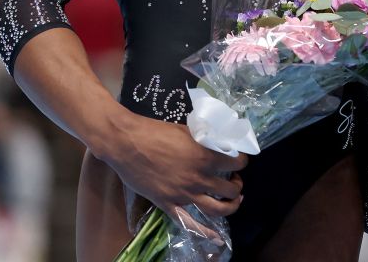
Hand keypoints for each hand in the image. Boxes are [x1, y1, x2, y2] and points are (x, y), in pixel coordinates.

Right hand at [98, 111, 247, 241]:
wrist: (126, 143)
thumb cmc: (155, 132)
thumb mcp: (188, 130)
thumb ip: (205, 140)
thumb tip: (218, 141)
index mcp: (205, 157)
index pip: (237, 164)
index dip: (242, 161)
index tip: (238, 161)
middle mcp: (198, 179)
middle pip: (231, 190)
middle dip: (237, 185)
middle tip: (233, 179)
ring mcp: (183, 194)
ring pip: (217, 209)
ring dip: (230, 205)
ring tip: (232, 199)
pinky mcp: (168, 203)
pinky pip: (188, 222)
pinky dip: (204, 231)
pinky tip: (216, 237)